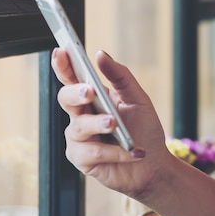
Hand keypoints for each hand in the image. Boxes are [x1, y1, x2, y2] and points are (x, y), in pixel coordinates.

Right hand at [52, 48, 170, 198]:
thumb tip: (101, 54)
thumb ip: (120, 76)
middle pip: (66, 98)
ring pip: (78, 126)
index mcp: (93, 97)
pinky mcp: (82, 159)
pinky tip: (131, 152)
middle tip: (90, 92)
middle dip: (76, 93)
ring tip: (115, 124)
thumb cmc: (144, 129)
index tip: (61, 51)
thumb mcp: (138, 98)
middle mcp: (81, 115)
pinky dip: (113, 151)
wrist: (153, 164)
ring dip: (98, 124)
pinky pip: (91, 152)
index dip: (63, 65)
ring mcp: (79, 137)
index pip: (73, 78)